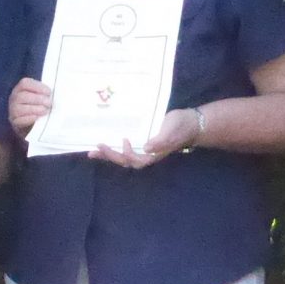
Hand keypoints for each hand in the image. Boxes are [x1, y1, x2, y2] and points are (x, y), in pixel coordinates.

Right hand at [8, 77, 53, 137]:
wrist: (32, 125)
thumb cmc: (38, 107)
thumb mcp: (40, 97)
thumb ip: (45, 94)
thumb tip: (56, 94)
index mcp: (20, 89)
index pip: (25, 83)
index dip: (37, 87)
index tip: (49, 92)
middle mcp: (14, 98)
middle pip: (22, 96)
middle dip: (38, 99)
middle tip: (49, 103)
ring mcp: (12, 110)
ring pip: (20, 108)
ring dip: (35, 109)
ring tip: (45, 111)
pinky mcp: (14, 122)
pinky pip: (20, 120)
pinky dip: (30, 118)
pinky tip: (38, 118)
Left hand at [87, 109, 202, 169]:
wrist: (190, 122)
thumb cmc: (181, 127)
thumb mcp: (172, 132)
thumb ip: (161, 141)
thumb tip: (147, 148)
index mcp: (153, 155)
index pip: (136, 160)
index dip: (127, 154)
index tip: (124, 141)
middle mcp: (147, 154)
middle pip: (125, 161)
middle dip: (110, 156)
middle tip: (94, 150)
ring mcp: (144, 149)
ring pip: (123, 156)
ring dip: (109, 154)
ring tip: (93, 151)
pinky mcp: (142, 141)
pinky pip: (126, 148)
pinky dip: (114, 147)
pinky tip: (106, 143)